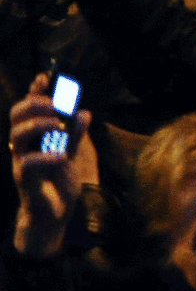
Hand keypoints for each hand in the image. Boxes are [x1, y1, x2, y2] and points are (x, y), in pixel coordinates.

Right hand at [10, 73, 96, 258]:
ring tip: (55, 123)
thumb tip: (84, 112)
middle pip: (16, 117)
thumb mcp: (72, 153)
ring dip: (37, 124)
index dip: (34, 92)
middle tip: (53, 103)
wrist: (54, 214)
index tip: (44, 77)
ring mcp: (22, 161)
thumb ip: (74, 134)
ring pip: (17, 135)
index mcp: (35, 136)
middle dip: (33, 104)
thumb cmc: (59, 181)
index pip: (29, 109)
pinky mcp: (24, 179)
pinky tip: (61, 156)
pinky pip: (28, 163)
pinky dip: (46, 156)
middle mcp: (24, 146)